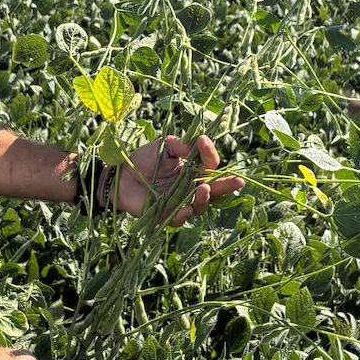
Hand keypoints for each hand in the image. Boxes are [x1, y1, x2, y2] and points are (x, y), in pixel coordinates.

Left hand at [115, 135, 245, 225]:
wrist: (120, 174)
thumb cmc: (143, 159)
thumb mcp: (164, 146)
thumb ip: (182, 145)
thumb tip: (200, 141)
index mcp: (192, 170)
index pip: (209, 164)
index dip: (210, 153)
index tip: (204, 140)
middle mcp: (189, 188)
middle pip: (213, 189)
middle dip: (227, 185)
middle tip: (239, 181)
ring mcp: (179, 203)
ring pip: (199, 205)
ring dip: (204, 198)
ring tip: (204, 188)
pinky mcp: (165, 216)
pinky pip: (178, 219)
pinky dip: (183, 214)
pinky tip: (186, 207)